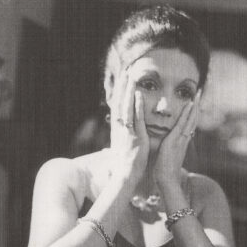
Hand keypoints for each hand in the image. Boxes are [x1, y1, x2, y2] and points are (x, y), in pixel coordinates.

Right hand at [108, 69, 148, 184]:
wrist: (125, 175)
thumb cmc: (124, 165)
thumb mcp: (119, 151)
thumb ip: (117, 145)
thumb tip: (109, 148)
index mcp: (117, 130)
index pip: (118, 107)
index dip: (120, 93)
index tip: (122, 81)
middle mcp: (120, 128)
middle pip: (120, 102)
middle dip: (122, 86)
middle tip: (126, 71)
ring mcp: (127, 131)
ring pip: (126, 107)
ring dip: (128, 91)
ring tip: (131, 77)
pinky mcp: (135, 136)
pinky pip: (135, 118)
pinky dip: (136, 106)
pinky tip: (138, 95)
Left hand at [154, 89, 200, 187]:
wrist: (166, 181)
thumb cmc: (164, 171)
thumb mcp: (167, 157)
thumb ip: (169, 150)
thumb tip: (167, 148)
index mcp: (181, 143)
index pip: (188, 125)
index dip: (192, 114)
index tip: (194, 103)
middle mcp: (184, 140)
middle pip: (192, 120)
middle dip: (196, 107)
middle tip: (200, 94)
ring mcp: (181, 140)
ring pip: (190, 120)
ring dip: (194, 107)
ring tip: (198, 94)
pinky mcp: (175, 141)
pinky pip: (182, 124)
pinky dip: (187, 114)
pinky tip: (189, 104)